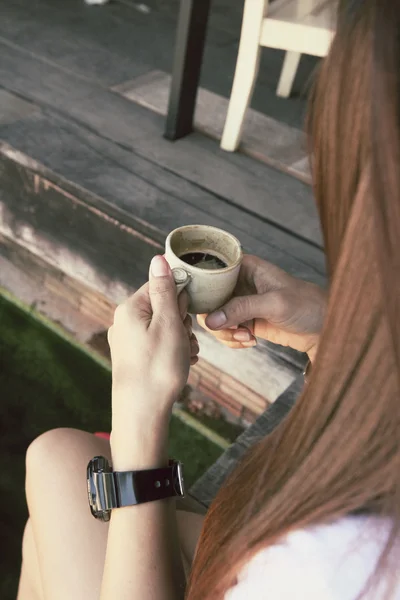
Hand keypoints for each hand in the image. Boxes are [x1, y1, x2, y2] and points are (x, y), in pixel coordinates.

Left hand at [108, 255, 198, 428]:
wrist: (142, 414)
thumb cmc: (158, 368)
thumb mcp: (168, 324)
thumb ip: (165, 290)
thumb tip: (159, 258)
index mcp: (130, 309)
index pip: (161, 286)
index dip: (179, 300)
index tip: (184, 319)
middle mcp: (124, 321)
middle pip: (163, 306)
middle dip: (181, 322)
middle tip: (185, 341)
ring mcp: (127, 340)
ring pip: (164, 326)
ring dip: (181, 338)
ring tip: (184, 356)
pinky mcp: (133, 357)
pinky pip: (158, 343)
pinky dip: (173, 351)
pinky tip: (180, 364)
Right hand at [197, 255, 325, 360]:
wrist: (325, 328)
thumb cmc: (307, 306)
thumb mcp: (274, 304)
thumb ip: (241, 309)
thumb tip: (210, 321)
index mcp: (245, 267)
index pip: (211, 272)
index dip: (203, 289)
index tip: (204, 308)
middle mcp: (240, 283)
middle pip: (208, 300)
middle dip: (216, 320)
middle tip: (234, 330)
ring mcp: (242, 303)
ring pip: (215, 319)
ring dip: (226, 333)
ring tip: (246, 337)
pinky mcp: (246, 321)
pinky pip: (227, 331)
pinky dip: (233, 340)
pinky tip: (250, 341)